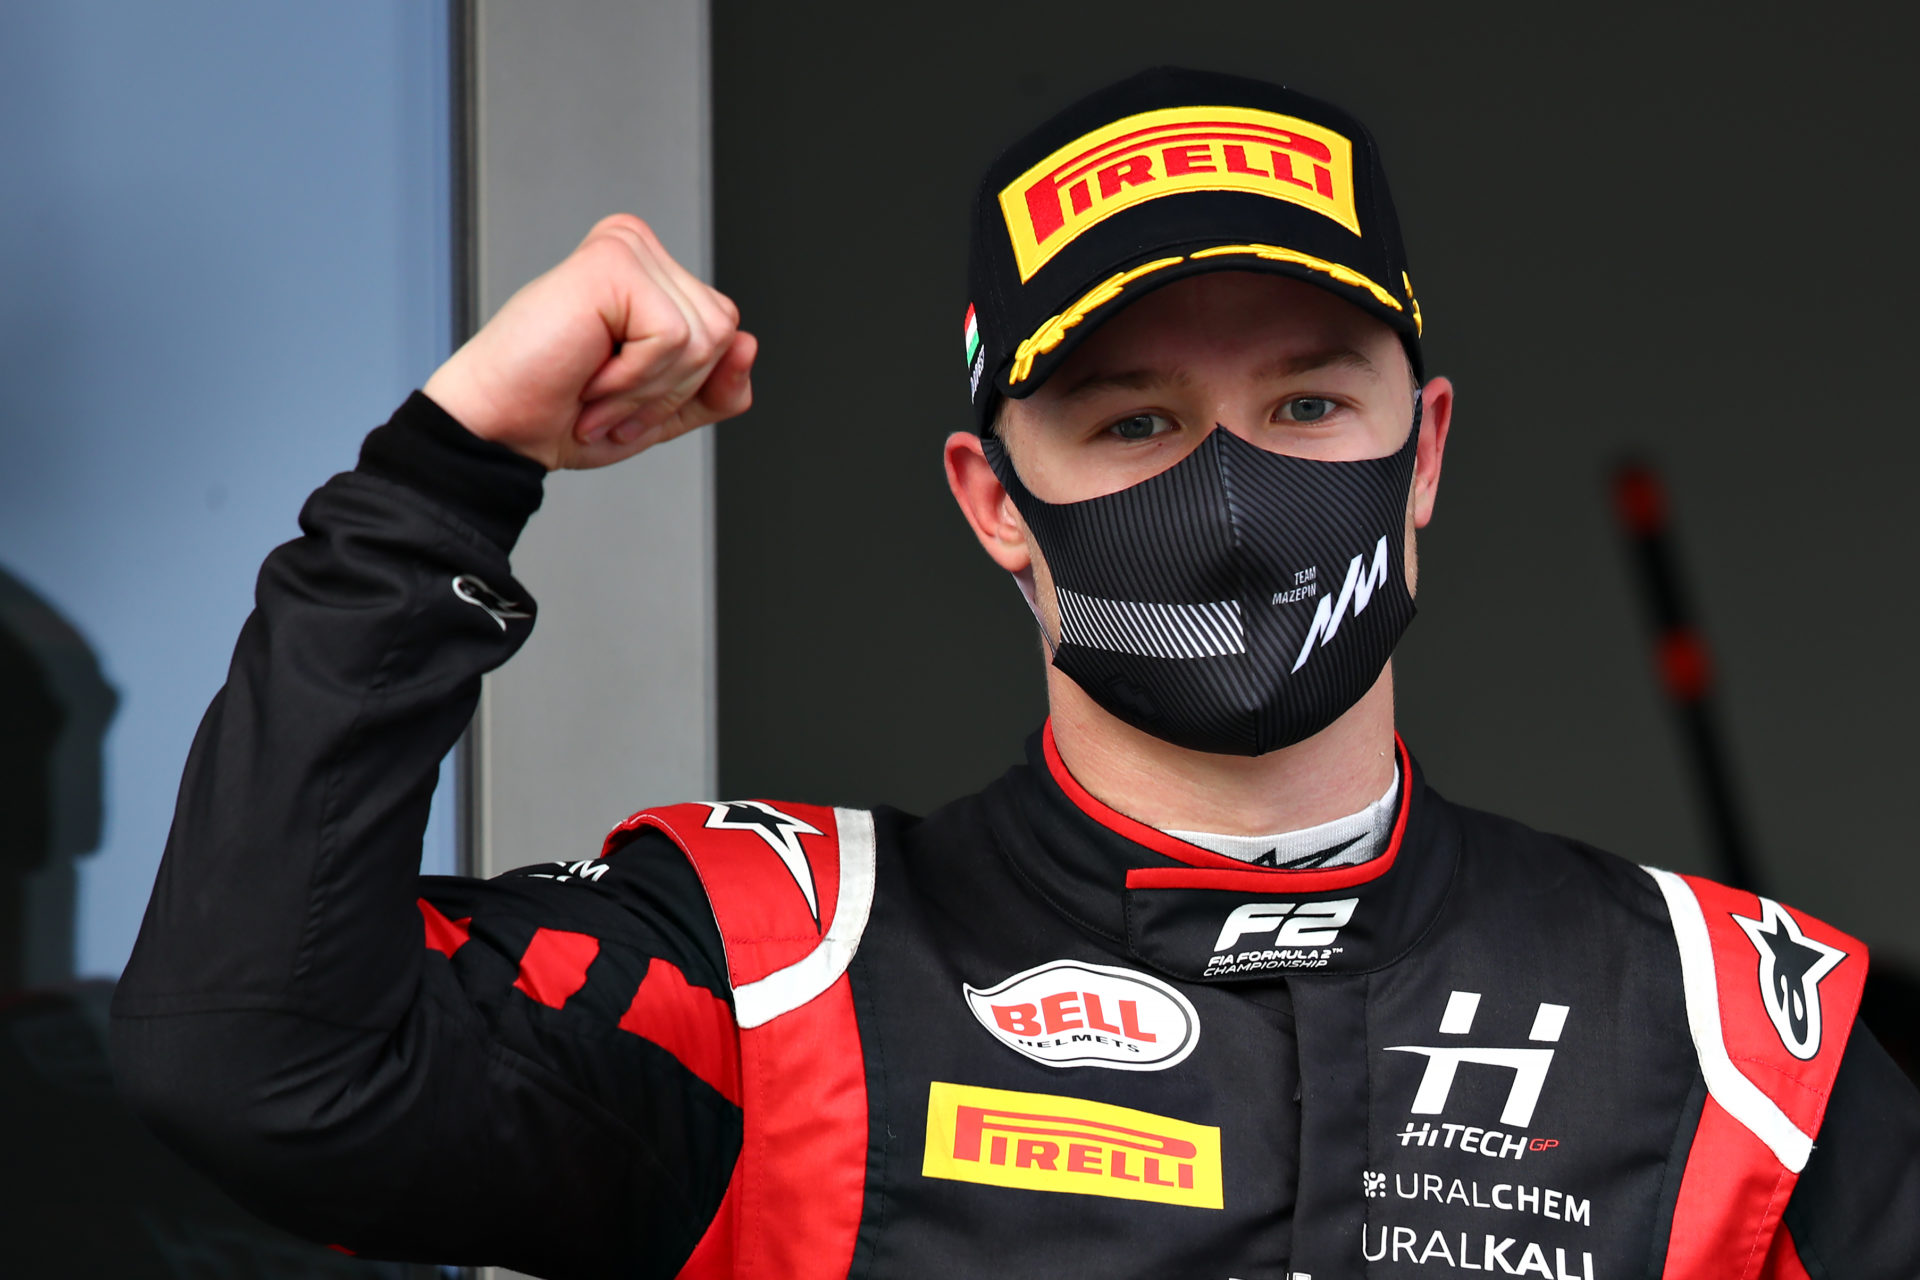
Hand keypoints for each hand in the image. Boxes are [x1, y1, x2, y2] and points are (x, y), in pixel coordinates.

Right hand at [422, 214, 755, 469]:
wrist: (501, 431)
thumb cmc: (564, 414)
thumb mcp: (665, 411)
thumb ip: (718, 386)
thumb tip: (749, 343)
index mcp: (653, 273)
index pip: (726, 334)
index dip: (685, 386)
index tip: (621, 397)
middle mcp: (639, 248)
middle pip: (722, 332)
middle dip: (670, 388)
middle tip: (605, 395)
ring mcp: (625, 247)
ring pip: (705, 338)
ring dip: (648, 388)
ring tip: (595, 388)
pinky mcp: (612, 260)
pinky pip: (675, 338)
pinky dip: (635, 379)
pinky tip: (589, 375)